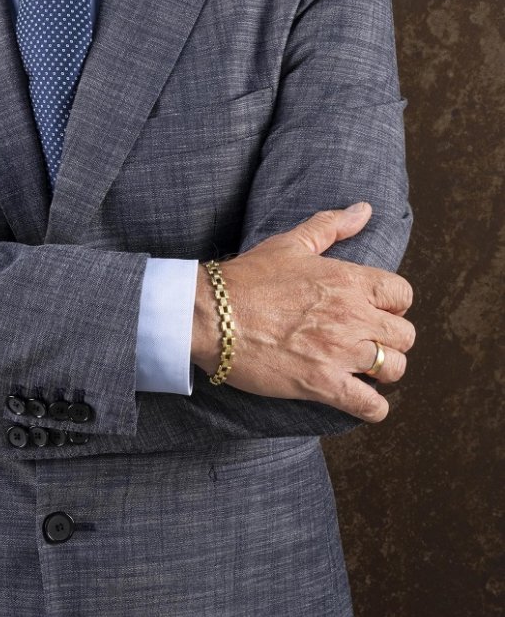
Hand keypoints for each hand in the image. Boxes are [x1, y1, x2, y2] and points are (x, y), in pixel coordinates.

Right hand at [191, 203, 414, 422]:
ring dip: (384, 370)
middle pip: (405, 335)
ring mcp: (340, 352)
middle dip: (391, 339)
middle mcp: (352, 316)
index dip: (393, 303)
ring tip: (363, 368)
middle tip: (367, 340)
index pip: (402, 294)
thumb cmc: (248, 277)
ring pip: (395, 369)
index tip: (375, 310)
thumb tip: (364, 209)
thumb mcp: (291, 243)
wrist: (211, 313)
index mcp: (347, 280)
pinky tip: (358, 397)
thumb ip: (331, 225)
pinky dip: (372, 407)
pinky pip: (370, 405)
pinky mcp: (323, 384)